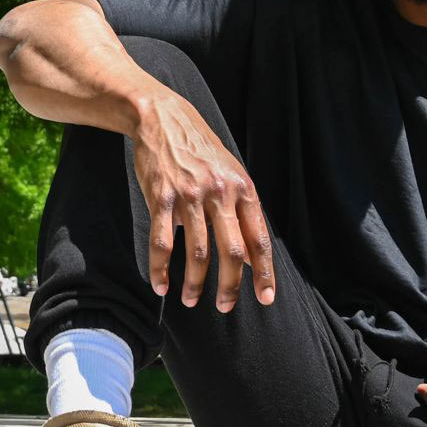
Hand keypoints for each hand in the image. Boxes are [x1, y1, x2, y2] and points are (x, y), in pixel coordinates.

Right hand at [131, 95, 274, 311]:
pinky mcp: (161, 198)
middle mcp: (220, 193)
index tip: (265, 298)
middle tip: (224, 307)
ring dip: (195, 283)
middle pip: (232, 252)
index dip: (263, 272)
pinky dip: (161, 269)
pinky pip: (162, 243)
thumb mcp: (231, 172)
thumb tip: (251, 253)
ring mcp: (190, 196)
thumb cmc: (201, 150)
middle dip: (229, 286)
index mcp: (243, 189)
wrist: (163, 118)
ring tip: (191, 301)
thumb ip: (242, 209)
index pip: (259, 238)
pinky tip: (162, 286)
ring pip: (198, 253)